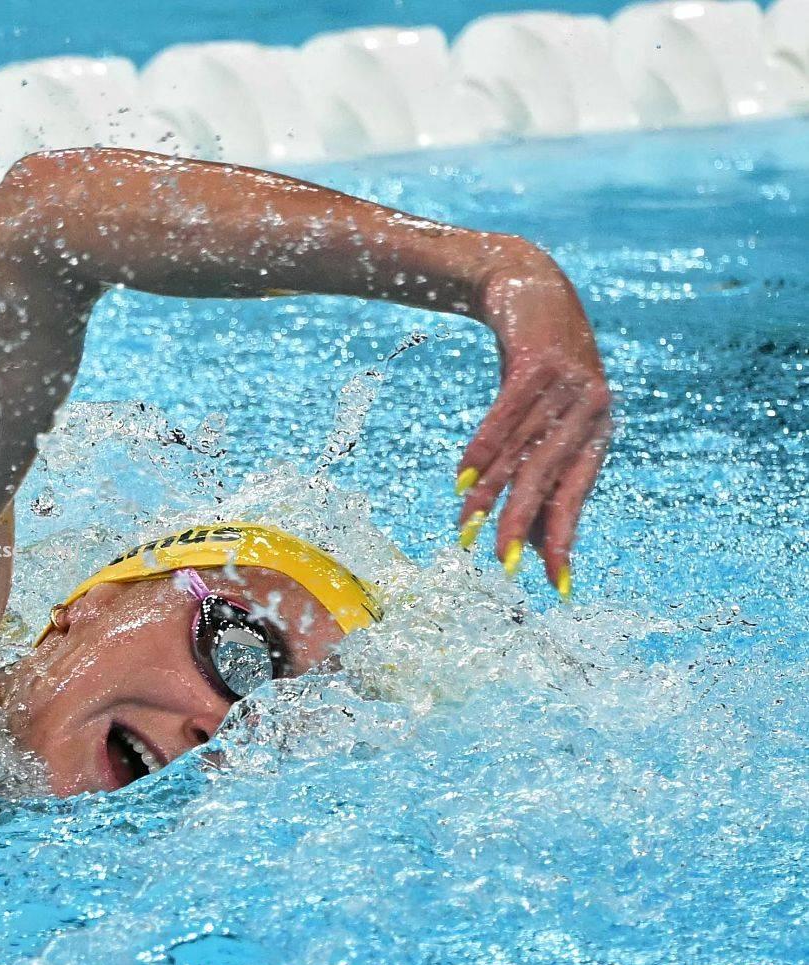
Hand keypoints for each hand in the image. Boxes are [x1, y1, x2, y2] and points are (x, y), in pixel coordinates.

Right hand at [455, 248, 611, 595]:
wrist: (528, 285)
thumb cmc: (534, 367)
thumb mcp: (541, 420)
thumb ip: (538, 469)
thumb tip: (529, 537)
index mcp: (598, 431)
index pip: (578, 494)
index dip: (563, 539)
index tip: (553, 585)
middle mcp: (593, 410)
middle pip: (549, 479)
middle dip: (523, 525)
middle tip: (501, 565)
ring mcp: (570, 384)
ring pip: (522, 451)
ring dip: (489, 494)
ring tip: (466, 527)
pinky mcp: (539, 360)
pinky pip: (506, 414)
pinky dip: (482, 449)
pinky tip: (461, 478)